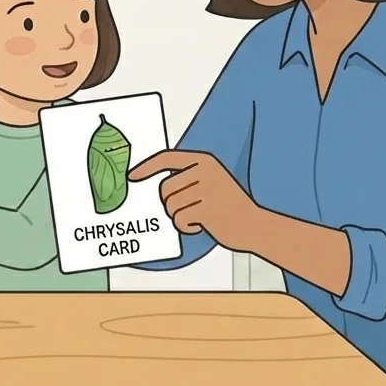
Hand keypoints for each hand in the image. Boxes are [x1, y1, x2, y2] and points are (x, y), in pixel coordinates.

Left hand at [128, 150, 263, 251]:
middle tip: (191, 209)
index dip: (146, 167)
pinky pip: (179, 220)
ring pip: (170, 206)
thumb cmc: (227, 206)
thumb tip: (158, 183)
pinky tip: (202, 226)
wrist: (254, 225)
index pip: (166, 158)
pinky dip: (186, 228)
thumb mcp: (210, 181)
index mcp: (204, 160)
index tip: (131, 176)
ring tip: (200, 216)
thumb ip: (186, 178)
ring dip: (180, 217)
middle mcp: (205, 171)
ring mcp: (207, 189)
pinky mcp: (207, 208)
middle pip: (164, 189)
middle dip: (171, 204)